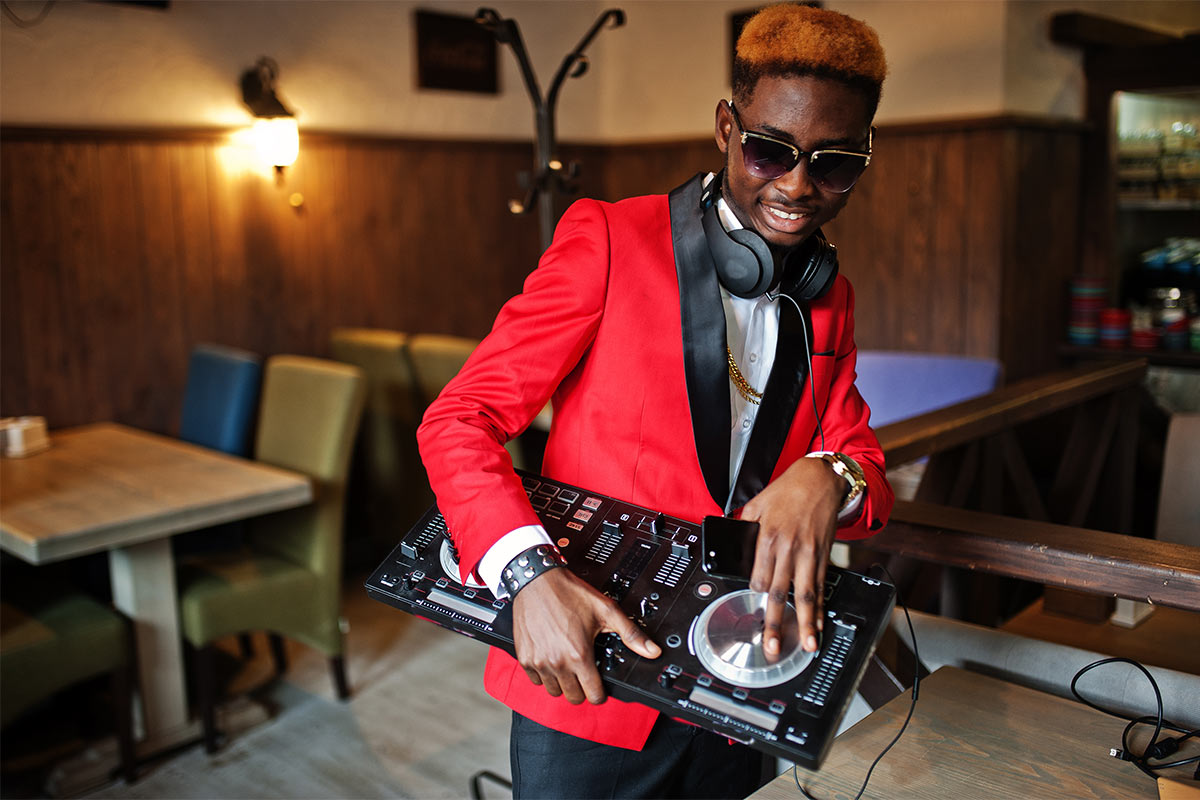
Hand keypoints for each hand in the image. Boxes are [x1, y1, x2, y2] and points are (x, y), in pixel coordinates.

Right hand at [511, 567, 660, 703]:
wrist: (537, 581)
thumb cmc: (569, 593)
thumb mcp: (606, 610)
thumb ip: (631, 633)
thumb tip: (652, 650)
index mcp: (579, 655)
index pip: (593, 696)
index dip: (600, 693)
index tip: (600, 686)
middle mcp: (557, 662)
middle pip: (574, 698)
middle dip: (582, 689)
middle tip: (585, 673)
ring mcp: (538, 662)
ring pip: (554, 691)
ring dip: (563, 683)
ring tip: (569, 666)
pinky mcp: (525, 657)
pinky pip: (536, 681)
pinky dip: (545, 675)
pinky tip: (552, 660)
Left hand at [740, 458, 844, 655]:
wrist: (820, 480)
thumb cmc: (787, 490)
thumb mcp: (756, 504)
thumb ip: (743, 527)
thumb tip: (731, 544)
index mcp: (767, 537)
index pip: (758, 577)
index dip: (755, 591)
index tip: (756, 597)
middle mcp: (788, 549)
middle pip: (779, 592)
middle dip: (776, 622)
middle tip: (773, 646)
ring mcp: (807, 554)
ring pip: (805, 595)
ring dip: (806, 623)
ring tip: (807, 645)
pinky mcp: (822, 556)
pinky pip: (821, 587)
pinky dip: (820, 608)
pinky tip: (818, 624)